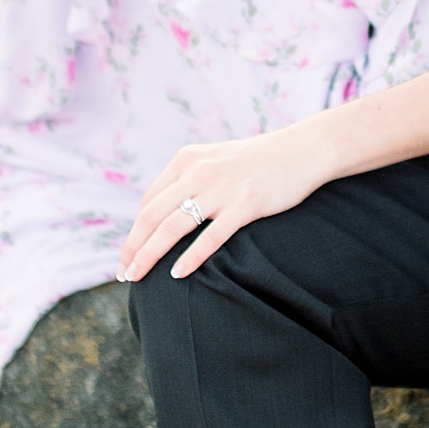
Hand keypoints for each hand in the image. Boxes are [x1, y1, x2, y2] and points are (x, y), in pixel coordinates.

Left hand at [118, 124, 327, 282]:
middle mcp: (198, 171)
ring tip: (138, 277)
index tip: (128, 255)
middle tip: (124, 273)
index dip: (134, 231)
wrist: (303, 150)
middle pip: (153, 215)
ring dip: (150, 254)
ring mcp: (222, 187)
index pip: (149, 201)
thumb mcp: (217, 161)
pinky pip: (211, 236)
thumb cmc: (260, 161)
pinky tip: (178, 274)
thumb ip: (192, 180)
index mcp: (187, 160)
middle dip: (133, 247)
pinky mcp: (246, 204)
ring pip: (174, 226)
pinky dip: (191, 257)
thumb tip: (167, 214)